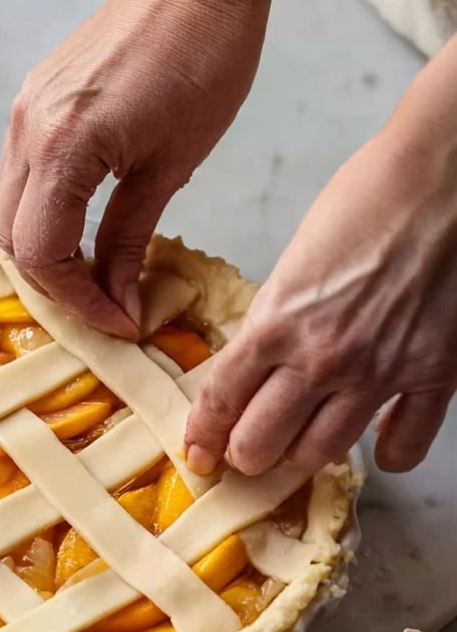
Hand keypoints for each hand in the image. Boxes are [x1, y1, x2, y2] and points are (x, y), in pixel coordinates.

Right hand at [0, 0, 277, 337]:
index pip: (44, 254)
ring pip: (6, 213)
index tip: (118, 321)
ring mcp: (22, 116)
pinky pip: (17, 181)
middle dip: (55, 286)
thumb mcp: (171, 166)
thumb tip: (118, 298)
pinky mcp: (31, 106)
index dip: (80, 301)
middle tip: (102, 307)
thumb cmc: (203, 60)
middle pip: (12, 241)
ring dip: (41, 254)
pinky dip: (39, 218)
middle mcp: (27, 132)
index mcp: (63, 148)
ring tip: (90, 277)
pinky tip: (77, 232)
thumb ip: (130, 239)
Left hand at [184, 121, 456, 475]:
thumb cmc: (366, 197)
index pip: (222, 400)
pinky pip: (406, 444)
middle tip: (246, 451)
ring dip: (303, 456)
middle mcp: (322, 359)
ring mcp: (378, 372)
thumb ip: (274, 320)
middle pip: (262, 443)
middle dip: (246, 455)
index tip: (199, 450)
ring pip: (322, 452)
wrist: (442, 174)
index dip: (204, 434)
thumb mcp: (293, 260)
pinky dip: (390, 454)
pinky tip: (379, 445)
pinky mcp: (433, 373)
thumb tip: (259, 365)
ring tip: (298, 447)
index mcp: (277, 323)